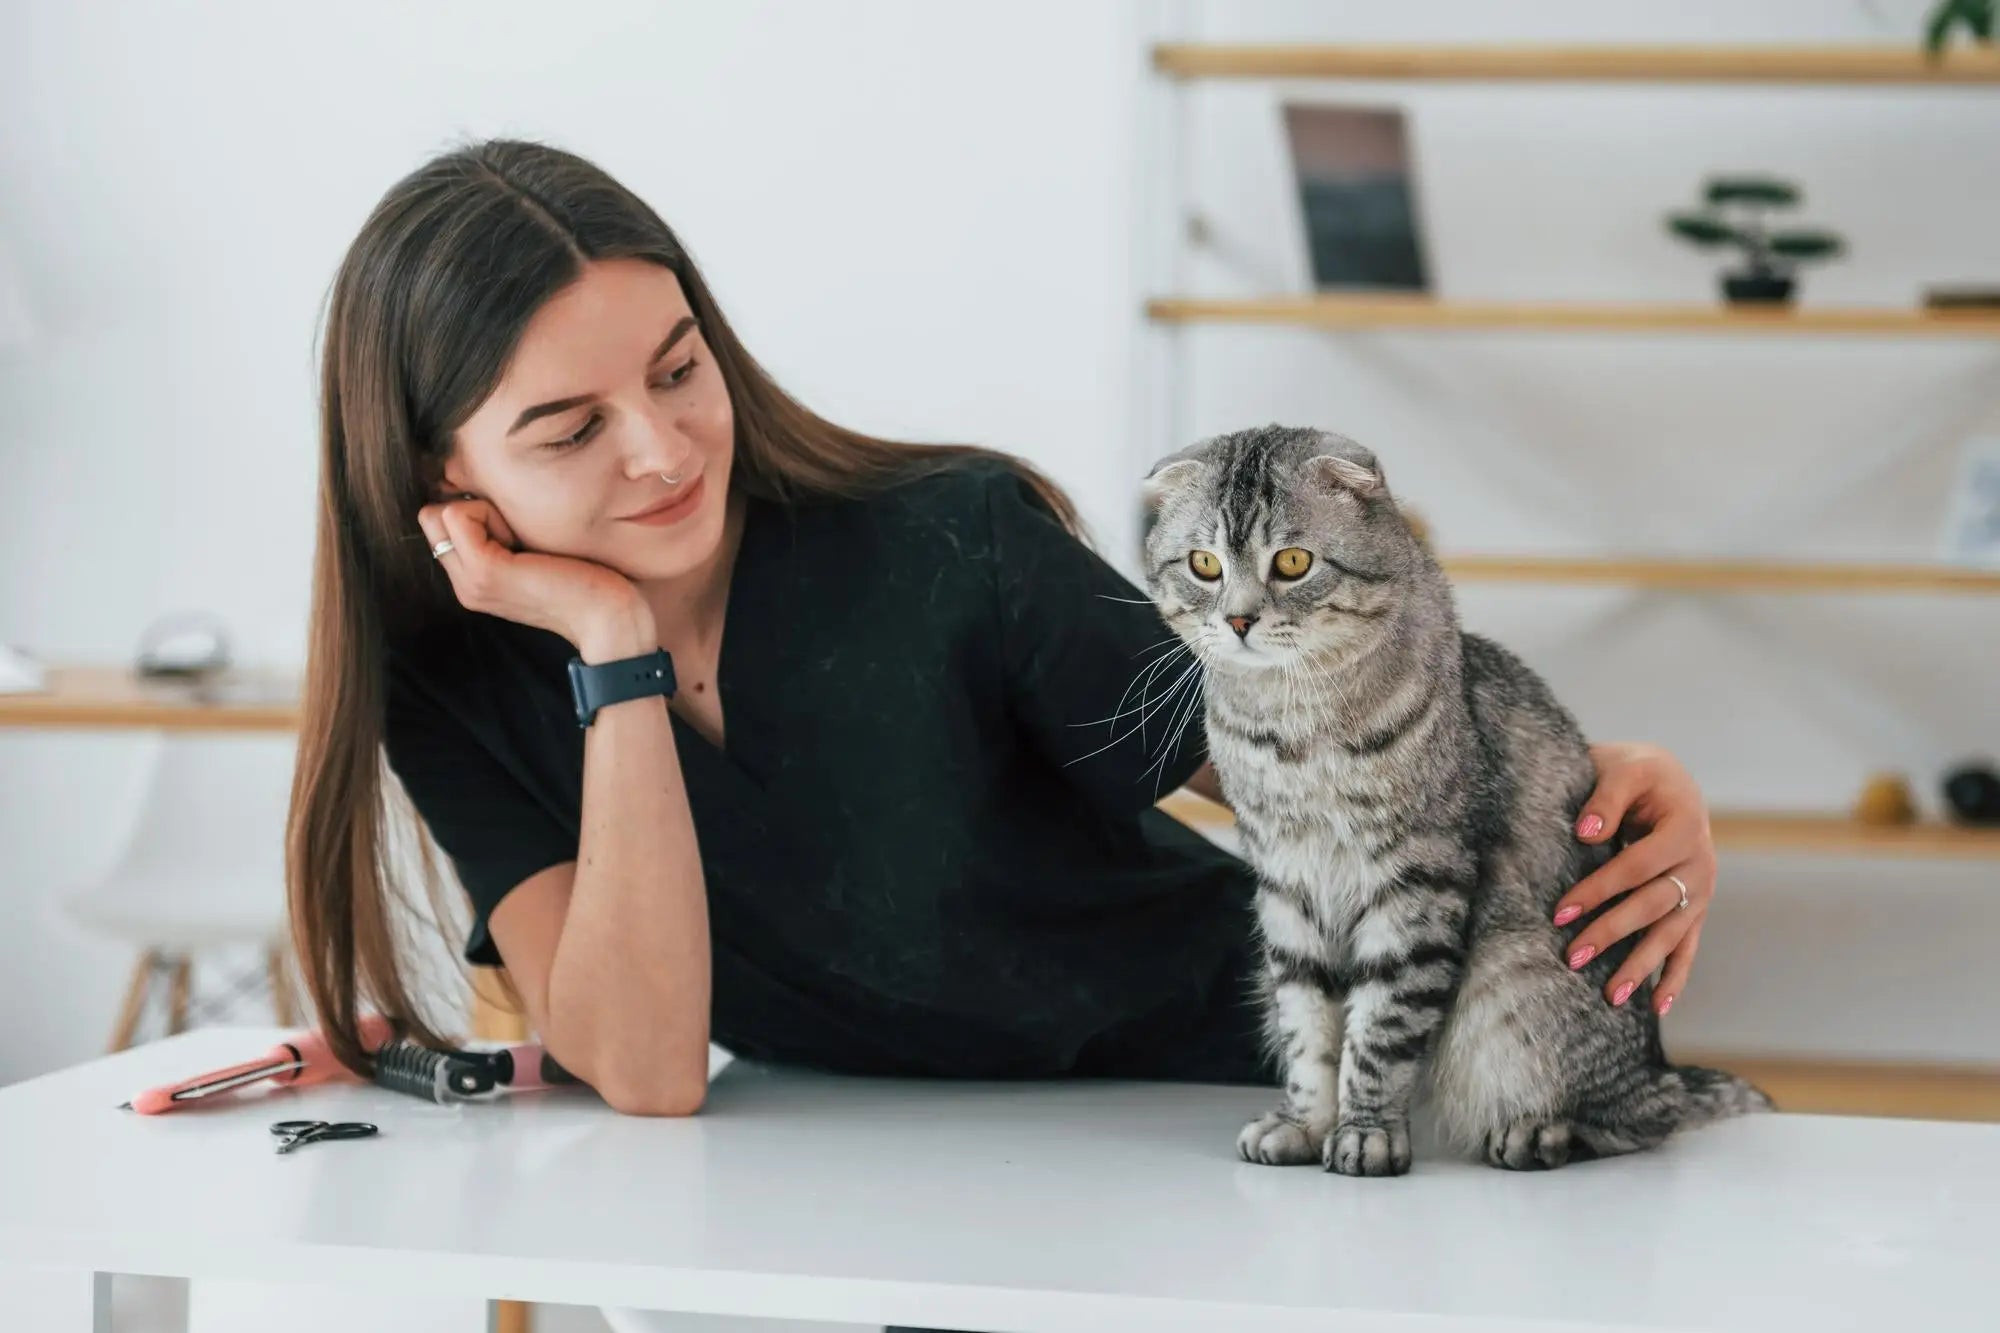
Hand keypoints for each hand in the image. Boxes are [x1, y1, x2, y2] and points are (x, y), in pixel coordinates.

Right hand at [415, 497, 653, 658]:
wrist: (608, 617)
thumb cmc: (585, 579)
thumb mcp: (534, 553)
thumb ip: (504, 534)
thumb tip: (486, 494)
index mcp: (473, 581)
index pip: (439, 523)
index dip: (475, 512)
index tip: (517, 532)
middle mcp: (464, 584)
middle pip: (432, 516)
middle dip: (473, 508)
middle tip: (518, 533)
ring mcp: (470, 581)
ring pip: (441, 512)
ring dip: (485, 511)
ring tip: (524, 541)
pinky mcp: (485, 571)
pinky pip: (459, 514)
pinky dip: (491, 513)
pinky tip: (525, 543)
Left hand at [1552, 742, 1714, 1015]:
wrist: (1667, 777)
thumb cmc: (1637, 772)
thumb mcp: (1622, 769)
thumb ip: (1606, 797)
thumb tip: (1586, 832)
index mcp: (1685, 827)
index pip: (1636, 866)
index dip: (1599, 889)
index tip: (1561, 912)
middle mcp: (1700, 862)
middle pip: (1654, 905)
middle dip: (1613, 932)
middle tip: (1573, 957)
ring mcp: (1701, 889)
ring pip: (1672, 933)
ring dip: (1642, 966)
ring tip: (1612, 997)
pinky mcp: (1696, 906)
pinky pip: (1688, 946)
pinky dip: (1675, 977)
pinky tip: (1657, 1007)